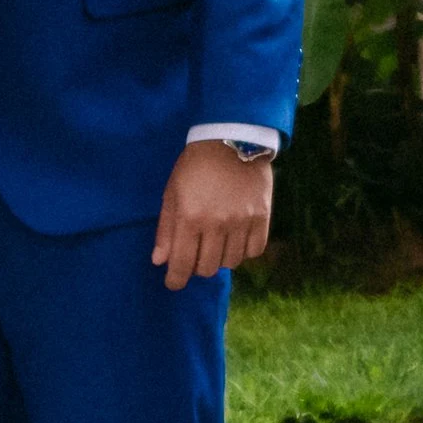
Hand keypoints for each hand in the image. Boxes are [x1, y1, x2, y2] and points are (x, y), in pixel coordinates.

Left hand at [152, 140, 274, 291]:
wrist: (231, 138)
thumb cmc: (195, 166)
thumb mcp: (172, 192)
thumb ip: (166, 229)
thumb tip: (159, 261)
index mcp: (190, 217)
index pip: (182, 263)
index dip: (176, 279)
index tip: (173, 283)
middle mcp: (217, 223)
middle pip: (207, 268)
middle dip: (197, 267)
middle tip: (195, 254)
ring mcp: (242, 221)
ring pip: (231, 262)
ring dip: (220, 258)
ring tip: (215, 243)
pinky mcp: (262, 217)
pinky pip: (254, 251)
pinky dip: (243, 251)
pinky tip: (235, 240)